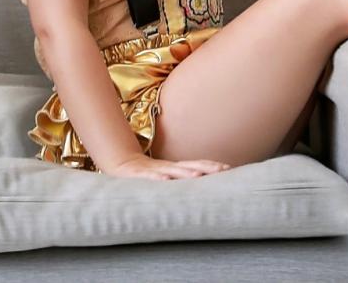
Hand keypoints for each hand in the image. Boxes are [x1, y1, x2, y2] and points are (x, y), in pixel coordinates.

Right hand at [100, 152, 231, 180]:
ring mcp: (152, 170)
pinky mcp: (138, 175)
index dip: (211, 165)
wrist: (119, 165)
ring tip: (198, 175)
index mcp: (174, 168)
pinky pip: (148, 177)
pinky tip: (165, 180)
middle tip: (222, 170)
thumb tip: (203, 183)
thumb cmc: (146, 175)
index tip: (229, 168)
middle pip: (189, 165)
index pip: (196, 164)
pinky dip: (157, 178)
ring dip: (185, 172)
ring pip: (171, 170)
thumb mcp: (166, 176)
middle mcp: (166, 167)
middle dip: (205, 167)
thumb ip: (182, 178)